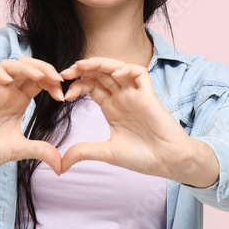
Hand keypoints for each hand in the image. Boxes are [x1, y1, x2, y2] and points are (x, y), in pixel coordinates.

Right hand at [0, 56, 65, 175]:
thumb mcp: (20, 150)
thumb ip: (40, 151)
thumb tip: (61, 166)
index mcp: (19, 101)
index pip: (39, 81)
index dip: (52, 82)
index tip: (62, 96)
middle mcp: (7, 92)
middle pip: (27, 67)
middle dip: (44, 68)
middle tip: (57, 79)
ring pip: (8, 65)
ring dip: (25, 67)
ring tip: (38, 76)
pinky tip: (8, 82)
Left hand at [58, 57, 196, 179]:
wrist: (168, 162)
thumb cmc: (142, 157)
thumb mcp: (106, 152)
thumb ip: (83, 152)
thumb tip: (60, 165)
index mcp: (112, 108)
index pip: (91, 87)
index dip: (76, 85)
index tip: (63, 94)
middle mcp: (122, 98)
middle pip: (100, 74)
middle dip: (82, 70)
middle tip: (64, 73)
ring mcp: (135, 95)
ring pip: (116, 68)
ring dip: (99, 63)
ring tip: (82, 65)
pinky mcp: (149, 96)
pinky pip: (140, 73)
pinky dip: (127, 69)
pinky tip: (114, 75)